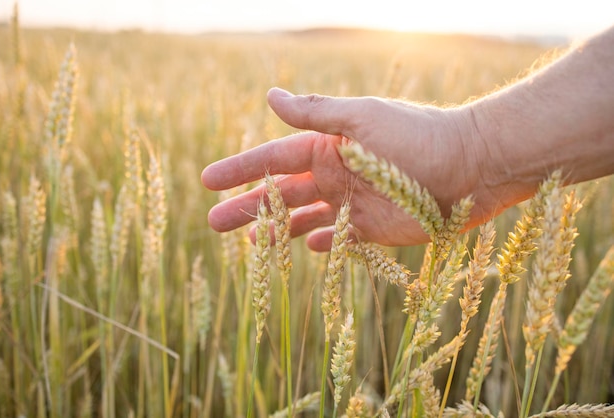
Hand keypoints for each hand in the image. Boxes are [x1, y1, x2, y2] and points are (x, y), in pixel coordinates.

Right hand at [201, 88, 498, 250]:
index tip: (207, 180)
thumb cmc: (417, 136)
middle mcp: (335, 175)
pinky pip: (340, 239)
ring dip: (276, 230)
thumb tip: (270, 96)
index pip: (272, 160)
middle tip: (213, 222)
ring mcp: (353, 204)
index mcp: (328, 147)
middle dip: (247, 207)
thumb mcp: (361, 118)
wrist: (471, 167)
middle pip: (280, 195)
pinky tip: (308, 247)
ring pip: (304, 220)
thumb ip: (315, 113)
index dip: (239, 170)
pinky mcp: (373, 230)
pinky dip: (323, 243)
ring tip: (249, 242)